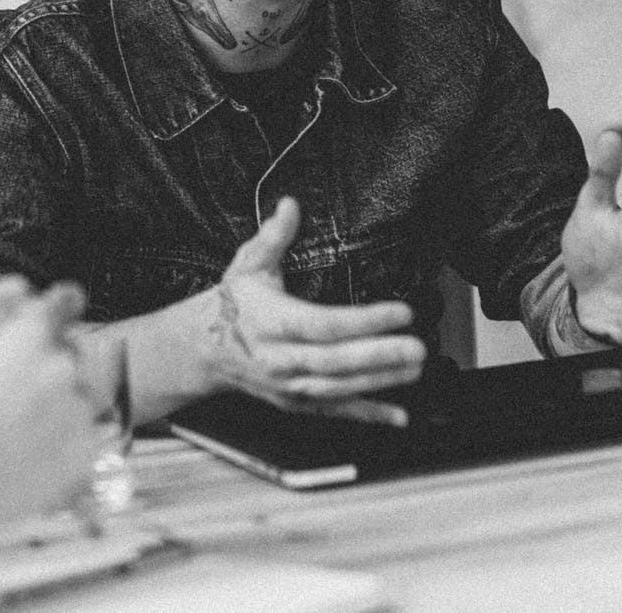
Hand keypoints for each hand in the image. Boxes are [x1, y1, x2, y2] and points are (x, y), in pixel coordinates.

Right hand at [0, 282, 100, 528]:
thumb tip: (24, 292)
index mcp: (30, 335)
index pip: (66, 302)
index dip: (64, 306)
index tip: (67, 308)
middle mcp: (62, 364)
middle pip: (73, 353)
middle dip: (56, 366)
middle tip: (20, 398)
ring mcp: (79, 407)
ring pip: (80, 396)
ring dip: (61, 407)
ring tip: (20, 435)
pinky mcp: (87, 448)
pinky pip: (86, 436)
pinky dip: (68, 443)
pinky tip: (33, 458)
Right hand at [201, 197, 425, 425]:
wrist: (204, 347)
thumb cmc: (234, 303)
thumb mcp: (249, 264)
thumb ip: (273, 236)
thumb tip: (290, 205)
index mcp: (271, 322)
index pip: (323, 323)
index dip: (364, 321)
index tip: (399, 311)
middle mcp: (279, 359)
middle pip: (335, 361)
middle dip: (379, 356)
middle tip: (416, 347)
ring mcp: (287, 385)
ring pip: (338, 388)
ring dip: (379, 381)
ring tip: (415, 369)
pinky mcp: (294, 402)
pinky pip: (334, 411)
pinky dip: (367, 415)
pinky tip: (397, 416)